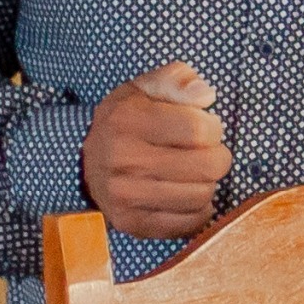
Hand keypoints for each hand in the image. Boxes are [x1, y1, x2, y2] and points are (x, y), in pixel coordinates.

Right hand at [82, 63, 228, 238]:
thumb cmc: (127, 120)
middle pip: (206, 166)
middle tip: (208, 152)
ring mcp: (124, 196)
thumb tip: (205, 95)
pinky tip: (188, 194)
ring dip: (208, 183)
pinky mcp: (131, 223)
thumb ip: (177, 80)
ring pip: (201, 196)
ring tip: (195, 172)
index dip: (214, 127)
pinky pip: (189, 224)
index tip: (206, 127)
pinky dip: (199, 210)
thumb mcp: (145, 87)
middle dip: (218, 156)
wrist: (84, 162)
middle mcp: (122, 160)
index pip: (199, 130)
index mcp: (127, 121)